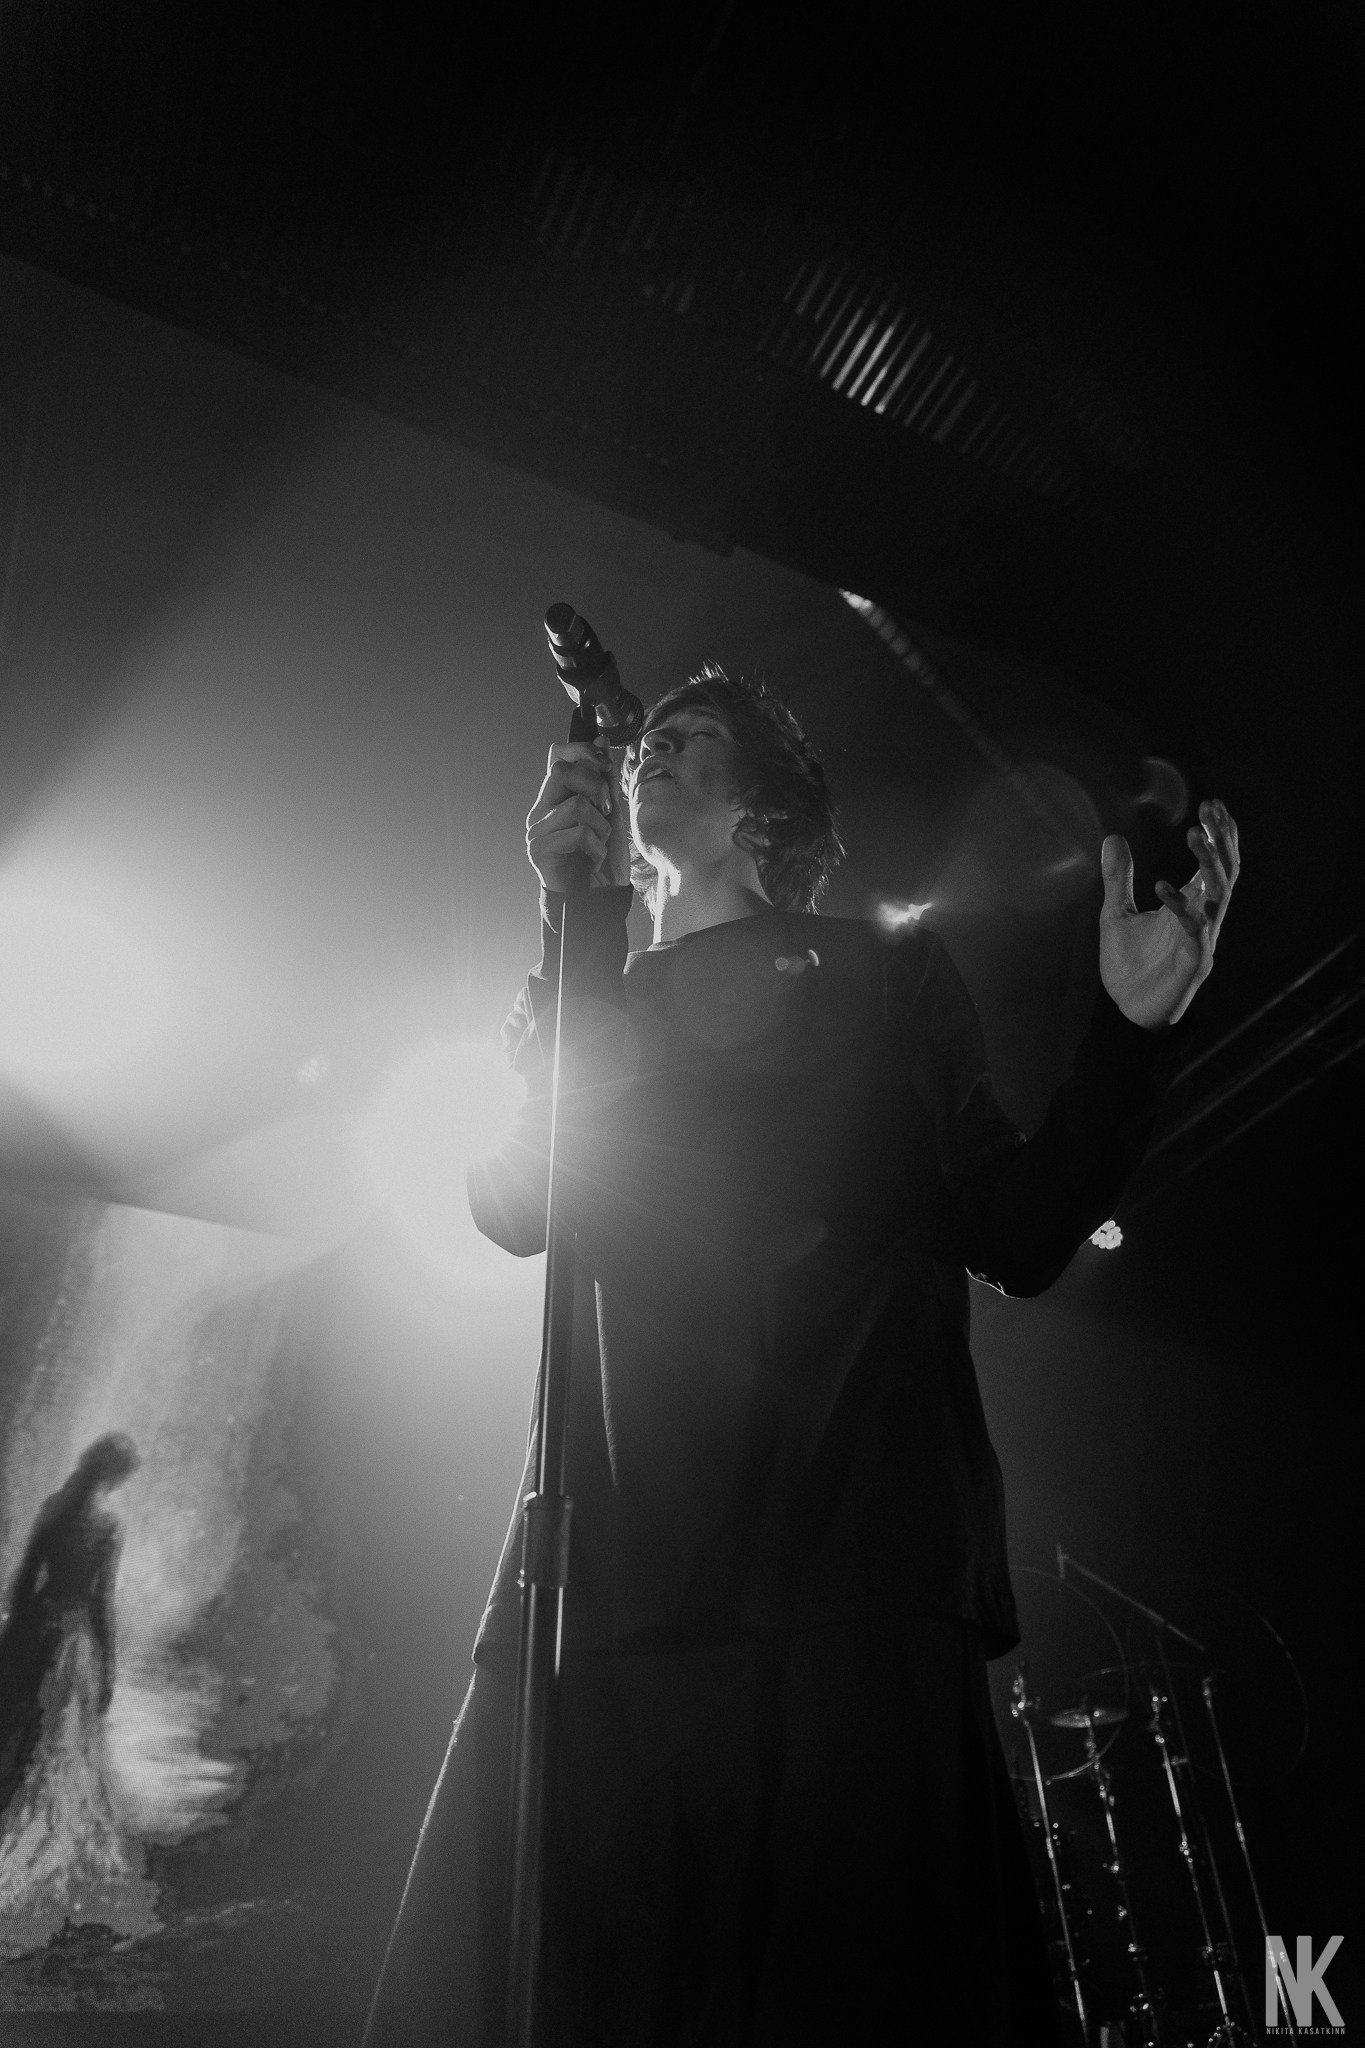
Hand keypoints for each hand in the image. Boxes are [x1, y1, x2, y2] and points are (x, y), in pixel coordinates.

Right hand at [526, 739, 630, 894]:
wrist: (596, 899)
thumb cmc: (601, 857)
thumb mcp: (610, 812)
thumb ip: (603, 778)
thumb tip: (600, 738)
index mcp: (555, 798)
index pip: (558, 755)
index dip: (583, 752)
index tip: (606, 766)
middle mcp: (540, 810)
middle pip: (563, 771)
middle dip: (597, 788)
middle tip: (607, 812)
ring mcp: (536, 830)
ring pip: (577, 805)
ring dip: (601, 827)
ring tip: (599, 845)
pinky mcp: (539, 850)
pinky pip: (577, 833)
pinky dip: (596, 847)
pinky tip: (593, 860)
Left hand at [1099, 799, 1240, 1027]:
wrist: (1125, 1011)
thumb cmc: (1128, 965)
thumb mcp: (1115, 912)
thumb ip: (1118, 878)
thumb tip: (1113, 837)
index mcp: (1191, 905)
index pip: (1214, 863)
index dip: (1217, 834)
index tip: (1212, 804)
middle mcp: (1204, 918)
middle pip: (1225, 872)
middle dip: (1220, 840)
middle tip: (1210, 811)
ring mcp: (1202, 940)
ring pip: (1219, 895)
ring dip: (1209, 864)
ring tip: (1195, 835)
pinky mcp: (1194, 962)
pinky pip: (1195, 930)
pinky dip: (1181, 907)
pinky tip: (1162, 888)